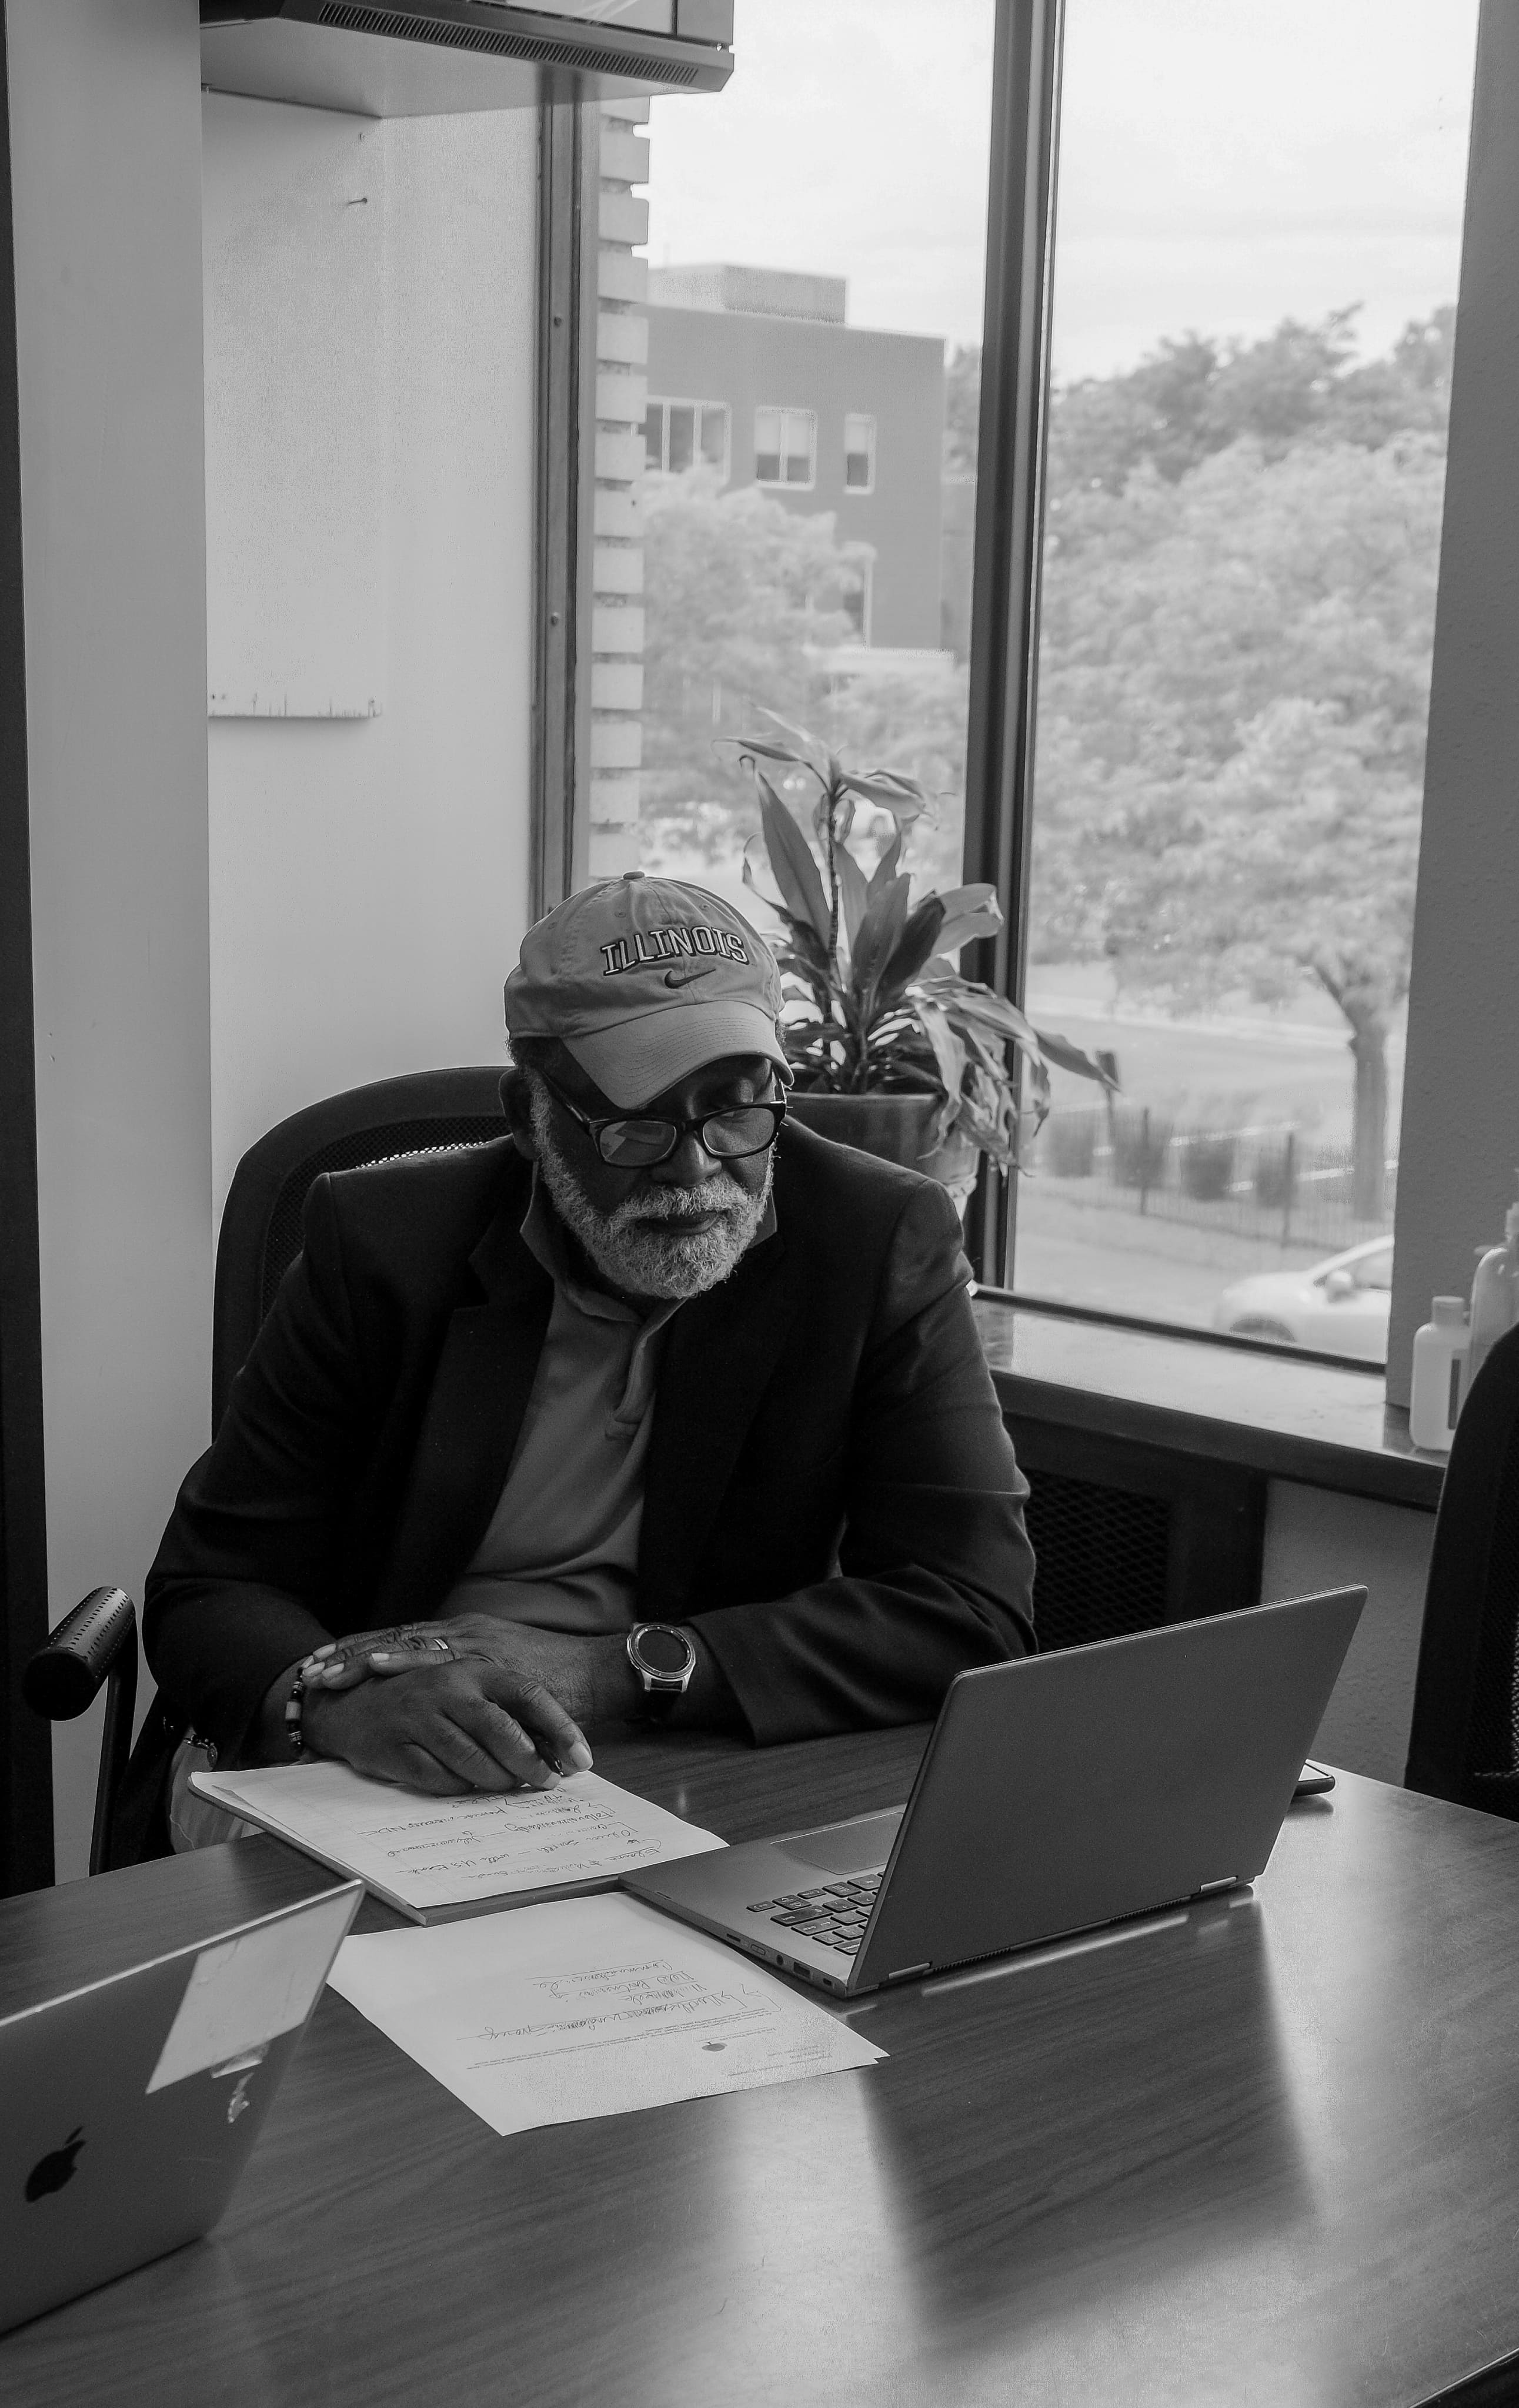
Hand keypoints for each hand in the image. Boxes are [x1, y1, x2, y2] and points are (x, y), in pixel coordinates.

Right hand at [300, 1651, 596, 1795]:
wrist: (352, 1705)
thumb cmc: (426, 1700)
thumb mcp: (468, 1691)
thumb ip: (509, 1713)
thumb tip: (558, 1749)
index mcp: (472, 1669)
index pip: (527, 1694)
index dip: (559, 1728)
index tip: (582, 1758)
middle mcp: (446, 1688)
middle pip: (501, 1730)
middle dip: (533, 1763)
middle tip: (551, 1783)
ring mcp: (418, 1718)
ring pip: (472, 1759)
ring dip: (500, 1780)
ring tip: (514, 1787)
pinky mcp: (395, 1749)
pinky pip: (438, 1779)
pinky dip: (461, 1788)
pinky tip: (472, 1787)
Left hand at [302, 1613, 642, 1729]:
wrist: (599, 1675)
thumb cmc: (558, 1683)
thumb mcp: (507, 1681)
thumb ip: (478, 1692)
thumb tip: (450, 1714)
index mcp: (469, 1638)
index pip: (408, 1642)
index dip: (369, 1652)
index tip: (331, 1663)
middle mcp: (466, 1633)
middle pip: (398, 1640)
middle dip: (355, 1655)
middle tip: (315, 1669)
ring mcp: (475, 1644)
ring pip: (407, 1645)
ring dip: (366, 1657)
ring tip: (331, 1670)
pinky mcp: (486, 1658)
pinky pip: (437, 1658)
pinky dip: (403, 1659)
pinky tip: (377, 1664)